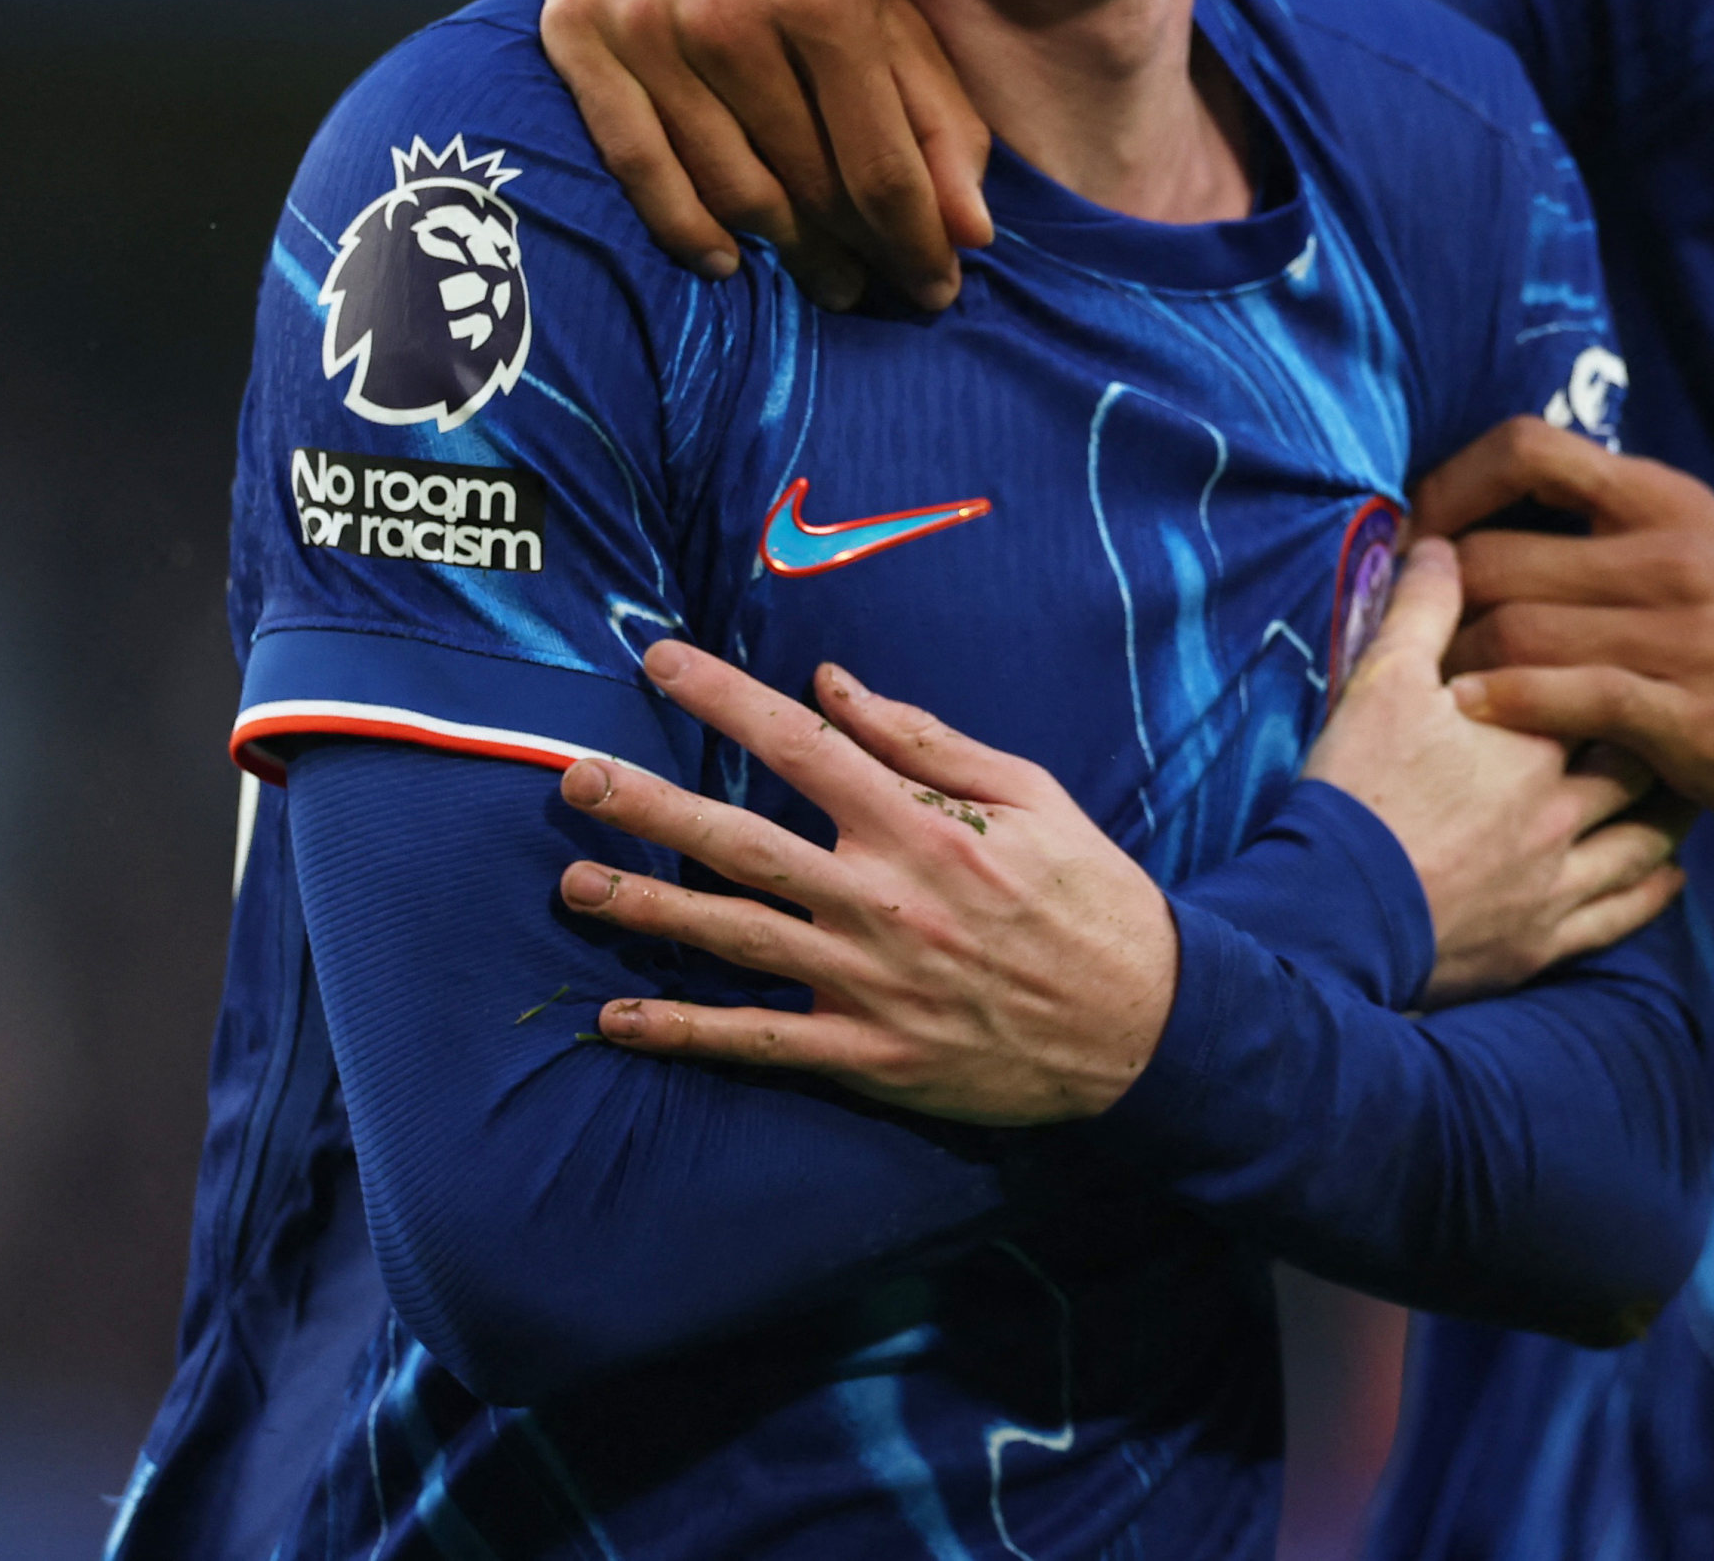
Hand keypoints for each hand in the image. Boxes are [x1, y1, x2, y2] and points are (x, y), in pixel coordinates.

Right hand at [539, 0, 994, 307]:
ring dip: (784, 250)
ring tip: (822, 275)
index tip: (939, 289)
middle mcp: (730, 12)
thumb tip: (971, 232)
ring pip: (729, 186)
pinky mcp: (577, 33)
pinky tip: (725, 258)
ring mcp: (646, 25)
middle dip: (855, 250)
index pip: (881, 164)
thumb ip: (935, 112)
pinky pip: (637, 164)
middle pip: (808, 183)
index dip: (917, 243)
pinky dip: (684, 227)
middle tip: (875, 283)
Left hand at [556, 640, 1174, 1124]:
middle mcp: (881, 898)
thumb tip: (835, 685)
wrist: (1141, 1028)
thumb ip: (927, 741)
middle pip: (740, 840)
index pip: (801, 743)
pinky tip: (618, 1018)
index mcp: (921, 826)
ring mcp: (868, 981)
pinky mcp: (868, 1053)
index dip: (722, 697)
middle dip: (648, 806)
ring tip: (572, 882)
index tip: (658, 661)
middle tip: (572, 776)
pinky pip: (758, 1041)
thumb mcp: (1032, 796)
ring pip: (732, 936)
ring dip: (645, 909)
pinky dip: (685, 1032)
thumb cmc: (1089, 898)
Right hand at [1304, 539, 1689, 1003]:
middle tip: (1683, 718)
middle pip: (1638, 771)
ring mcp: (1556, 886)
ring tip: (1690, 792)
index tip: (1649, 650)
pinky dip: (1653, 894)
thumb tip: (1443, 544)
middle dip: (1664, 742)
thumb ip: (1421, 610)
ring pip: (1643, 846)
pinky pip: (1618, 918)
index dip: (1628, 671)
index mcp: (1531, 744)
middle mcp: (1561, 814)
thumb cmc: (1359, 794)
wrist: (1333, 917)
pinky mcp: (1539, 945)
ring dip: (1672, 818)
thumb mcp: (1381, 684)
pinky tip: (1670, 877)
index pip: (1604, 694)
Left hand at [1416, 419, 1713, 844]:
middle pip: (1497, 555)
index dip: (1450, 484)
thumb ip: (1618, 528)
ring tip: (1426, 690)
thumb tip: (1504, 515)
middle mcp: (1671, 555)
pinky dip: (1509, 704)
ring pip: (1518, 629)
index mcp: (1667, 501)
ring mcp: (1684, 636)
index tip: (1415, 533)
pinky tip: (1473, 716)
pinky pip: (1574, 695)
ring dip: (1454, 664)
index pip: (1530, 448)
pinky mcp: (1693, 716)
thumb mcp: (1709, 548)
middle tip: (1401, 635)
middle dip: (1429, 599)